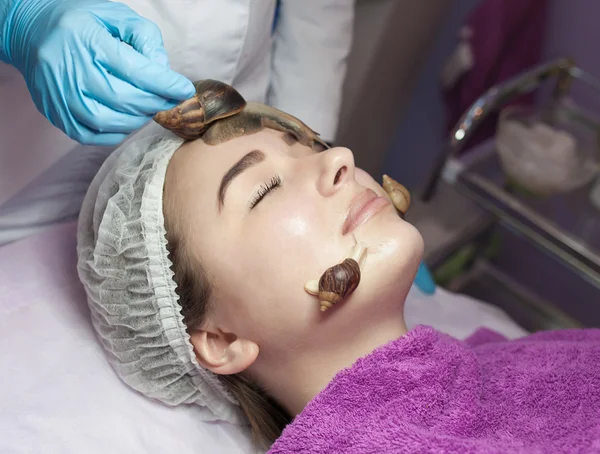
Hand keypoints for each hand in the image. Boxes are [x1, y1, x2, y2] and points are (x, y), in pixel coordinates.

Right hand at [2, 0, 194, 144]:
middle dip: (155, 103)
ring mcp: (60, 95)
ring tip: (147, 107)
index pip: (134, 70)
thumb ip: (144, 37)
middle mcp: (70, 70)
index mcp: (86, 40)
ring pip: (108, 121)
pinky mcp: (56, 113)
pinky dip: (116, 133)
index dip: (164, 84)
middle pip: (123, 99)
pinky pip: (92, 135)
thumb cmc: (80, 22)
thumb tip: (163, 71)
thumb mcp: (115, 15)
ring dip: (137, 119)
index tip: (183, 89)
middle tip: (168, 99)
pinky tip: (126, 119)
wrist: (31, 32)